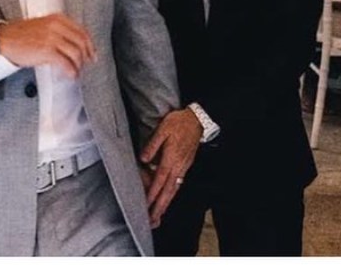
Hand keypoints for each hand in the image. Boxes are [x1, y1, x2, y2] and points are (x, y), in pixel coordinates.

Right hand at [0, 13, 96, 78]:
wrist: (5, 40)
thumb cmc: (22, 35)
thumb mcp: (43, 25)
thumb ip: (59, 30)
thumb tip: (74, 44)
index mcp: (57, 18)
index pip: (81, 31)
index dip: (90, 44)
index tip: (92, 53)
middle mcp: (57, 26)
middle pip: (82, 42)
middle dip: (87, 55)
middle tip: (87, 64)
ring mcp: (52, 37)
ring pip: (76, 53)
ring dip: (79, 65)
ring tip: (76, 72)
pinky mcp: (47, 50)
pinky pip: (66, 63)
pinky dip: (71, 71)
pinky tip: (70, 75)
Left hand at [139, 108, 201, 226]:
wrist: (197, 120)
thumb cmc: (179, 122)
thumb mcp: (163, 129)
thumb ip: (153, 144)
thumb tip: (143, 159)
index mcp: (171, 158)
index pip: (159, 180)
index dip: (152, 194)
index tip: (145, 206)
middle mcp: (178, 166)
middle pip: (168, 191)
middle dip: (159, 207)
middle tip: (152, 221)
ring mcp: (183, 167)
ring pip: (173, 190)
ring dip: (166, 204)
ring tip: (158, 216)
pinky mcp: (186, 166)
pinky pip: (178, 184)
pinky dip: (172, 195)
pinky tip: (168, 199)